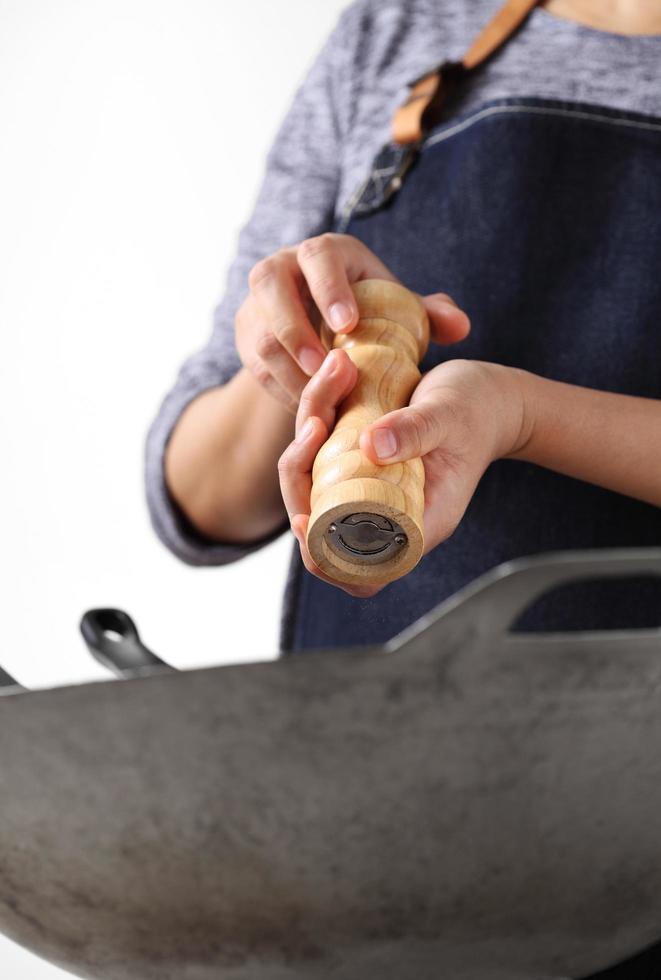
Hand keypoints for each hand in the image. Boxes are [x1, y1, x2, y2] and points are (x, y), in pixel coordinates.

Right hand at [235, 233, 469, 412]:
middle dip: (294, 327)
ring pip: (259, 332)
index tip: (349, 325)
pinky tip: (308, 407)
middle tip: (322, 366)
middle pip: (269, 284)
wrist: (324, 328)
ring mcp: (257, 304)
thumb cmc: (370, 313)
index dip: (329, 287)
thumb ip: (430, 315)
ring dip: (287, 367)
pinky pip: (255, 365)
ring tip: (317, 396)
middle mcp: (281, 269)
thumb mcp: (399, 311)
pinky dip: (281, 388)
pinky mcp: (247, 338)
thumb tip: (461, 327)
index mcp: (323, 252)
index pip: (319, 256)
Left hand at [278, 357, 530, 595]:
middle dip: (300, 479)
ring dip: (307, 440)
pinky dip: (316, 425)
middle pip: (321, 530)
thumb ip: (416, 430)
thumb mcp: (451, 414)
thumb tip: (369, 446)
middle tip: (312, 426)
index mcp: (417, 524)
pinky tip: (327, 390)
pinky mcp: (361, 467)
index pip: (362, 571)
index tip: (304, 517)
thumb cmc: (478, 411)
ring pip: (314, 489)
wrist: (491, 398)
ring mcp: (372, 492)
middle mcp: (389, 515)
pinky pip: (321, 461)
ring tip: (328, 387)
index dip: (323, 558)